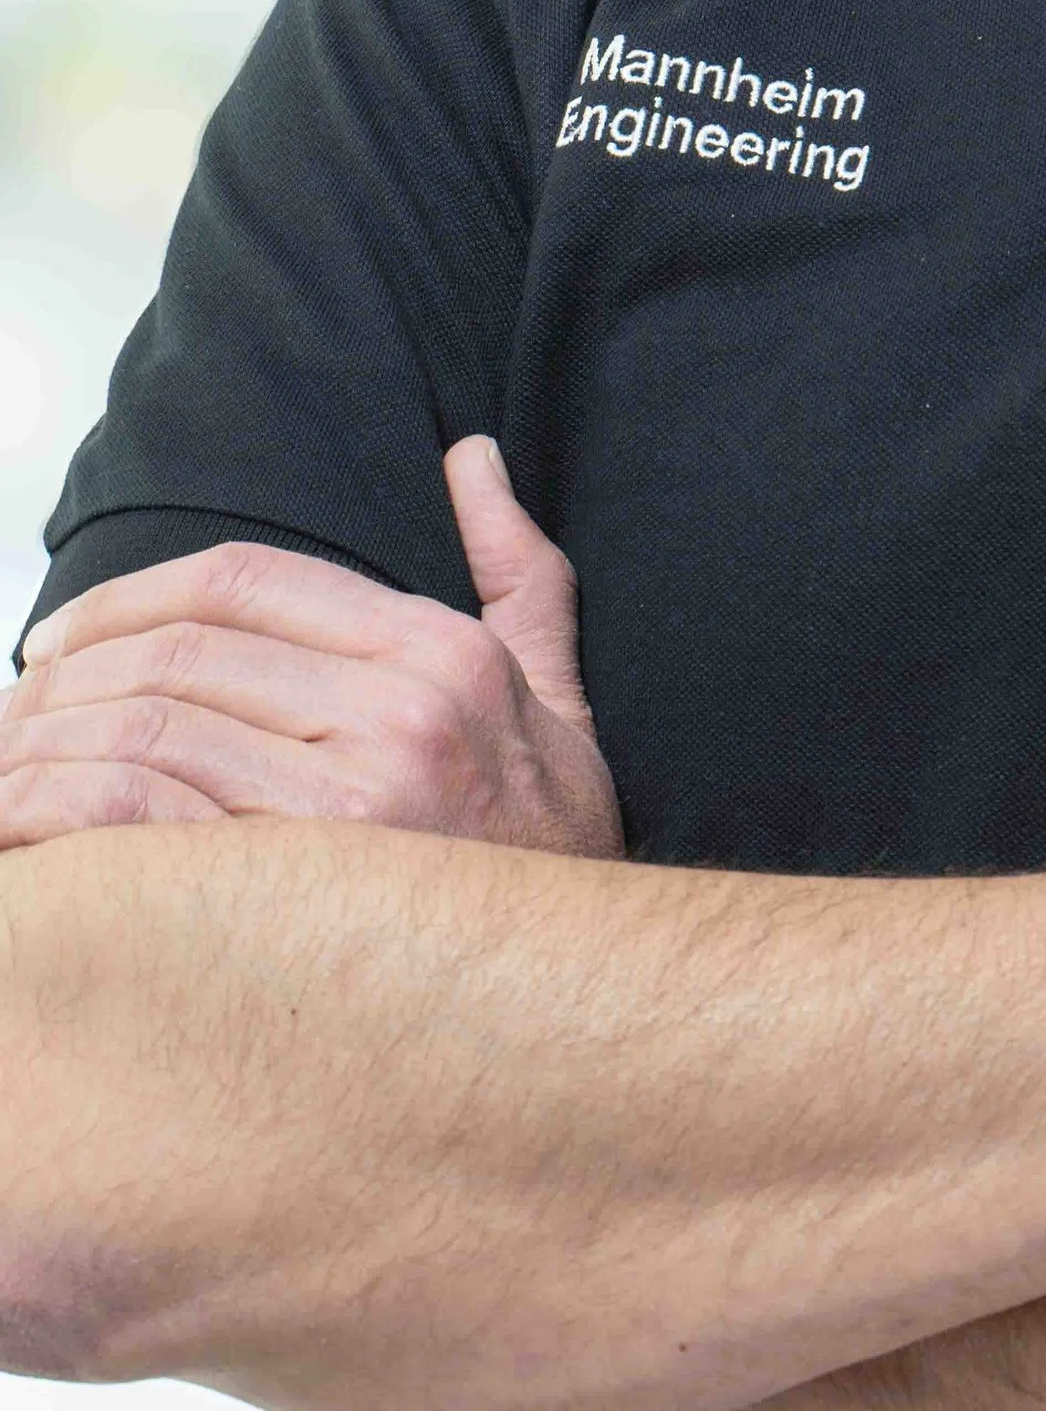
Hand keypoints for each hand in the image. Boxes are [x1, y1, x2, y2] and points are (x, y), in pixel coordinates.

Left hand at [0, 437, 622, 857]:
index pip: (241, 579)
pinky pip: (136, 834)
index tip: (64, 635)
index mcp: (440, 654)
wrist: (576, 998)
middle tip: (19, 711)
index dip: (128, 596)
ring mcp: (343, 816)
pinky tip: (33, 838)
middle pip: (175, 657)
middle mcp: (395, 718)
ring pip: (142, 739)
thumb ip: (514, 570)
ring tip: (10, 776)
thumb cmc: (549, 850)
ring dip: (45, 753)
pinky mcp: (293, 905)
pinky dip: (60, 826)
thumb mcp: (556, 692)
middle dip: (68, 677)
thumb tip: (468, 458)